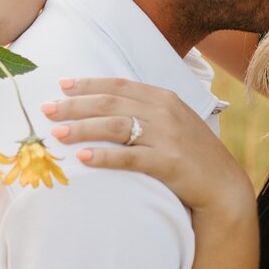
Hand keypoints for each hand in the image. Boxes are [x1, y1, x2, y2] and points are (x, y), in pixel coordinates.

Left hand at [43, 77, 248, 216]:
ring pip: (115, 126)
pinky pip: (129, 157)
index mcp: (163, 98)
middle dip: (75, 105)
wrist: (222, 184)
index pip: (118, 85)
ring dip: (82, 128)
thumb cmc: (190, 153)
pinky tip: (83, 159)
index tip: (61, 85)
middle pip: (110, 103)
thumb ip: (145, 109)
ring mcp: (167, 136)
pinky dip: (104, 157)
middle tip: (47, 109)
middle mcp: (164, 112)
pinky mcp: (168, 162)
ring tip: (57, 133)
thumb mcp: (172, 122)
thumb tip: (106, 105)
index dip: (88, 84)